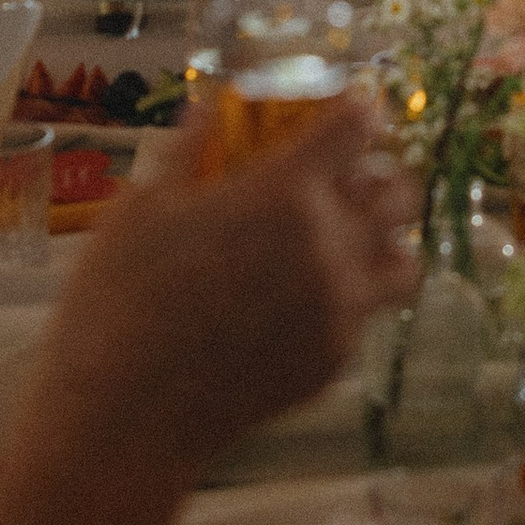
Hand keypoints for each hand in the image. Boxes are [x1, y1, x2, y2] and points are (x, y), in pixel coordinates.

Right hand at [37, 88, 415, 481]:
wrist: (125, 415)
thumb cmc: (119, 300)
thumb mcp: (142, 208)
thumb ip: (187, 153)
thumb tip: (206, 109)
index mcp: (283, 192)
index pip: (356, 128)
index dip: (357, 110)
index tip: (348, 110)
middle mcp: (329, 247)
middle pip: (402, 192)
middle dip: (382, 174)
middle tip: (347, 178)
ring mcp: (339, 311)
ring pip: (405, 263)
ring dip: (386, 242)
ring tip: (346, 243)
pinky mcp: (334, 362)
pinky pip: (366, 318)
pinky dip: (348, 300)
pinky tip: (300, 302)